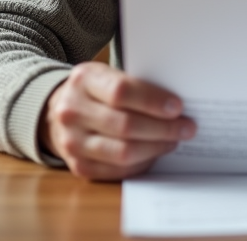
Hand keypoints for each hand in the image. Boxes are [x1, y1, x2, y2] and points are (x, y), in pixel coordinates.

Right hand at [40, 62, 195, 180]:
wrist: (59, 112)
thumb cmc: (94, 91)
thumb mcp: (107, 75)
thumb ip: (134, 85)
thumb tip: (175, 105)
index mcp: (83, 80)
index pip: (121, 92)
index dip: (153, 101)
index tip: (177, 107)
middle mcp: (72, 111)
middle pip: (125, 125)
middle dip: (163, 129)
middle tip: (186, 128)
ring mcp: (72, 141)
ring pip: (123, 152)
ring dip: (155, 148)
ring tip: (173, 141)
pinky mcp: (78, 166)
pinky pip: (117, 171)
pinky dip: (142, 163)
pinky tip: (154, 153)